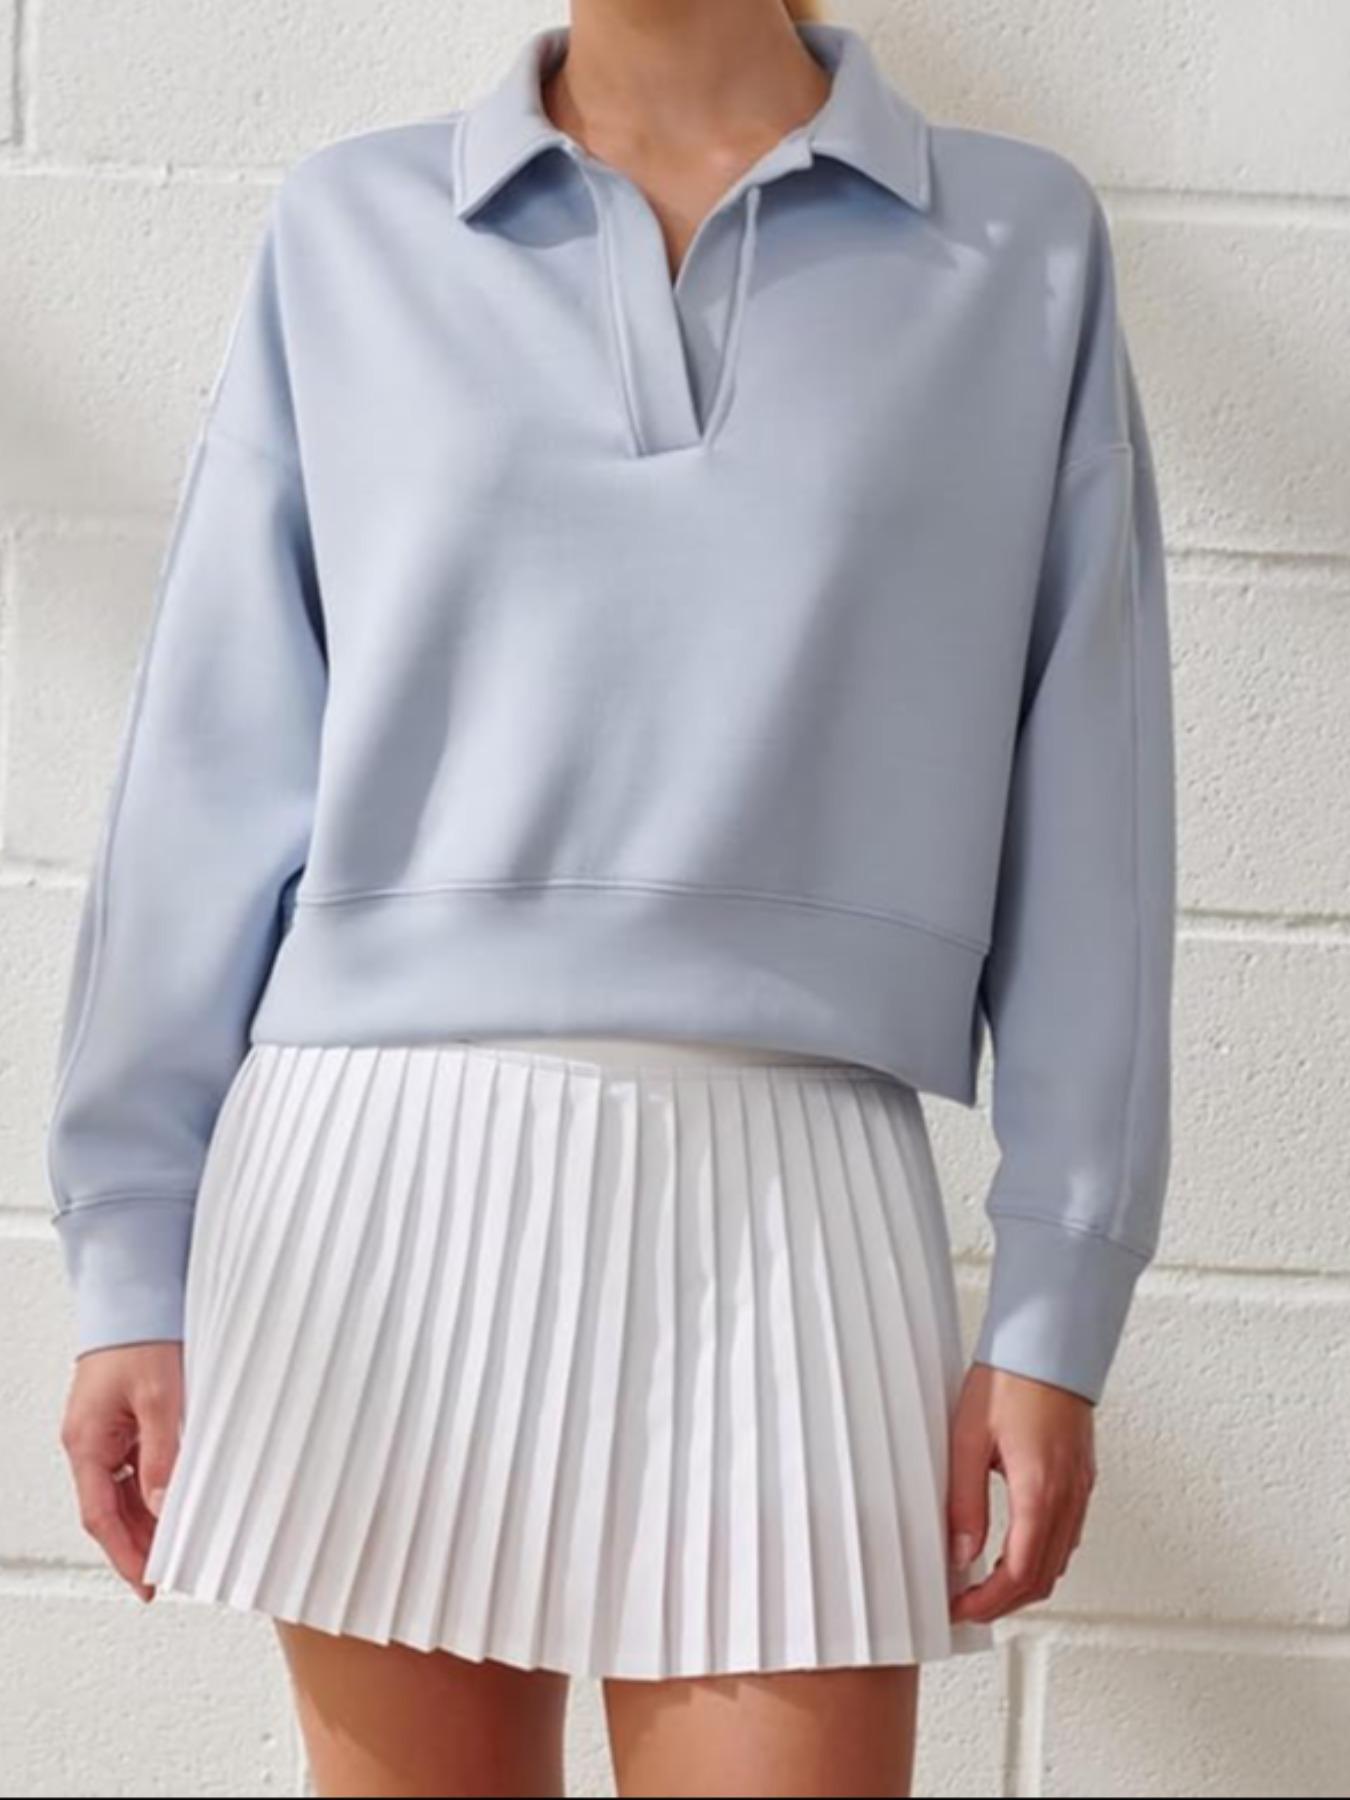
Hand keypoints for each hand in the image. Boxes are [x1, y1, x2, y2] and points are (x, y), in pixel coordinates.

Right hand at [58, 1341, 183, 1602]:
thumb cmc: (140, 1336)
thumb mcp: (160, 1399)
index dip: (124, 1554)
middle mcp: (88, 1440)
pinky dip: (151, 1486)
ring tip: (174, 1544)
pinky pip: (133, 1464)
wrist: (135, 1293)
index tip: (146, 1583)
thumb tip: (163, 1507)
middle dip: (137, 1543)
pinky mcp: (120, 1417)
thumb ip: (162, 1455)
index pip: (100, 1516)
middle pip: (109, 1508)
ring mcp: (103, 1430)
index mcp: (86, 1441)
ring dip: (145, 1517)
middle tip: (165, 1574)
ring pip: (121, 1489)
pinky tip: (174, 1496)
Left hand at [947, 1360, 1095, 1625]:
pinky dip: (1044, 1556)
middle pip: (1044, 1577)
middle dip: (1006, 1602)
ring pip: (1060, 1559)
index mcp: (1039, 1491)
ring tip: (987, 1584)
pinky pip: (1069, 1533)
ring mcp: (1080, 1488)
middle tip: (969, 1606)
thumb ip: (964, 1502)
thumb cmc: (1011, 1378)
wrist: (1050, 1342)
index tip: (962, 1609)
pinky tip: (1018, 1549)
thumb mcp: (968, 1439)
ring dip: (1026, 1582)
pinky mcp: (1082, 1476)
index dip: (990, 1603)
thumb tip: (960, 1553)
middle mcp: (1068, 1496)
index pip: (1020, 1573)